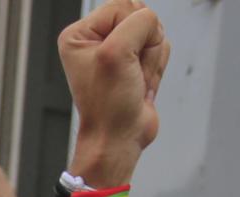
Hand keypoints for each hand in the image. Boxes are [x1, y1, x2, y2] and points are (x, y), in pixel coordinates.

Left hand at [62, 1, 169, 188]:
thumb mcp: (117, 52)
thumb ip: (138, 21)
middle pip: (140, 17)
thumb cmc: (109, 105)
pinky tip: (142, 87)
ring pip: (154, 34)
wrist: (119, 140)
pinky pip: (160, 49)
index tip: (121, 60)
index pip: (122, 5)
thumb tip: (151, 23)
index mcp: (79, 34)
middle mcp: (97, 40)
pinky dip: (156, 69)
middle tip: (130, 74)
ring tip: (135, 83)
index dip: (131, 30)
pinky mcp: (136, 63)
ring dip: (150, 61)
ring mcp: (118, 52)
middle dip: (144, 46)